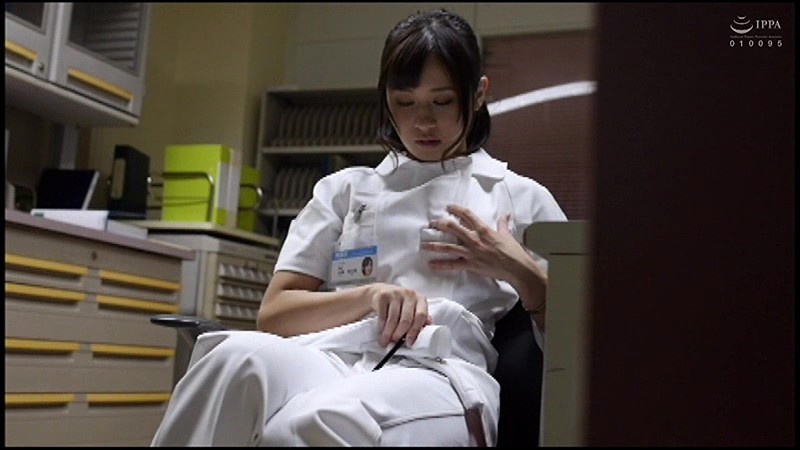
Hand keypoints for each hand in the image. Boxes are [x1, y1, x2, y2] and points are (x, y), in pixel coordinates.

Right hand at [363, 283, 431, 346]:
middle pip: (406, 318)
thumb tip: (424, 330)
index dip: (415, 330)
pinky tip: (381, 332)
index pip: (421, 315)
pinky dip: (381, 326)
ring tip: (386, 341)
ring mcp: (396, 294)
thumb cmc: (400, 304)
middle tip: (395, 342)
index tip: (409, 342)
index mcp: (420, 299)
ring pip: (393, 319)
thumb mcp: (412, 308)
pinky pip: (383, 315)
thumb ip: (419, 319)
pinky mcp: (383, 296)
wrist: (382, 291)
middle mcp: (409, 294)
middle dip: (400, 333)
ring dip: (388, 333)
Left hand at [421, 205, 545, 301]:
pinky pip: (453, 265)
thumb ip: (503, 223)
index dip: (456, 209)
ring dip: (435, 245)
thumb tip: (505, 214)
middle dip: (440, 225)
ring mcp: (471, 252)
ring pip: (449, 247)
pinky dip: (442, 265)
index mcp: (483, 230)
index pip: (467, 215)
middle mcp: (475, 239)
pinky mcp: (471, 265)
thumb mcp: (507, 234)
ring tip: (424, 245)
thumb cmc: (513, 251)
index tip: (448, 207)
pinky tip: (431, 265)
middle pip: (453, 228)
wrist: (516, 268)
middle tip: (431, 224)